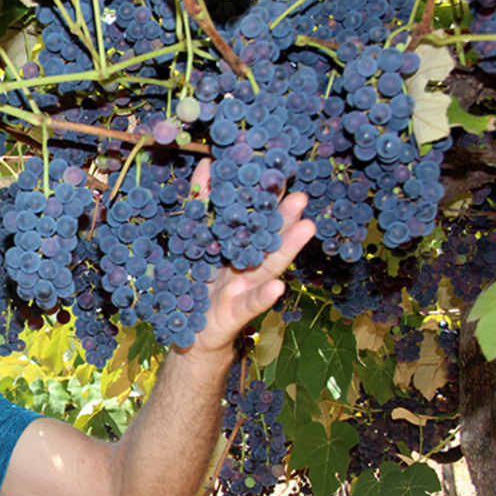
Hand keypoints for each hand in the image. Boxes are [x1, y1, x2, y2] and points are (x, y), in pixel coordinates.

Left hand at [187, 158, 316, 357]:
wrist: (189, 332)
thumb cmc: (195, 286)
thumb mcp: (191, 243)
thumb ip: (199, 206)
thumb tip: (207, 163)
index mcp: (234, 245)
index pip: (252, 217)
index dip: (264, 196)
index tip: (276, 169)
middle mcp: (245, 264)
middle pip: (266, 239)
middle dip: (283, 217)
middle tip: (301, 195)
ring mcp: (243, 289)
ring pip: (266, 266)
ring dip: (286, 247)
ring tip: (306, 227)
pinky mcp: (235, 314)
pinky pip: (249, 304)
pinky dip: (264, 296)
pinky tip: (279, 287)